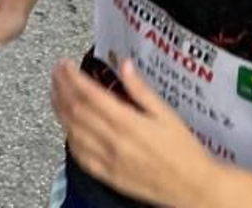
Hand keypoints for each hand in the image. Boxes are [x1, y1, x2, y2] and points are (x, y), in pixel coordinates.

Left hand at [51, 59, 218, 206]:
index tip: (64, 64)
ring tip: (56, 93)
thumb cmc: (185, 151)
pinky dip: (68, 137)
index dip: (71, 77)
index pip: (89, 94)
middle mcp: (114, 142)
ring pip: (72, 131)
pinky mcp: (108, 176)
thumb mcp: (167, 115)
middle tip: (56, 73)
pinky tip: (67, 126)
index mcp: (128, 123)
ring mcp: (108, 160)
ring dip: (59, 109)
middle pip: (75, 110)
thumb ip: (141, 89)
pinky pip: (79, 155)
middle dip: (61, 88)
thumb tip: (124, 64)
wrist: (195, 188)